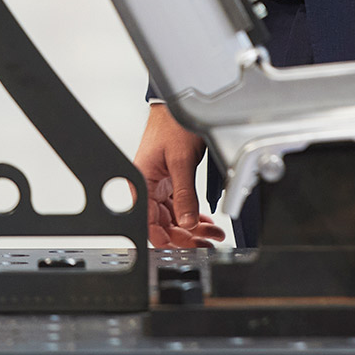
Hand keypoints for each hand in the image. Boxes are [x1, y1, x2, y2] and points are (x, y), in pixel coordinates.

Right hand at [135, 103, 226, 247]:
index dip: (165, 240)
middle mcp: (148, 186)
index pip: (148, 222)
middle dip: (186, 237)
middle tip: (206, 245)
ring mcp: (160, 184)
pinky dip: (193, 215)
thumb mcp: (181, 161)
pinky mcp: (170, 181)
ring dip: (194, 228)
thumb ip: (184, 194)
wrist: (177, 105)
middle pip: (163, 223)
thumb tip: (187, 223)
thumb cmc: (172, 124)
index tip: (183, 249)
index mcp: (142, 182)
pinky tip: (206, 223)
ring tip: (213, 236)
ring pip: (174, 217)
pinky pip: (180, 205)